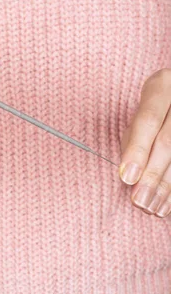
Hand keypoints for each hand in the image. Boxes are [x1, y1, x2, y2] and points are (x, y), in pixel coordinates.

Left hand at [119, 69, 170, 217]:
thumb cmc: (158, 111)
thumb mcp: (143, 114)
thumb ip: (134, 139)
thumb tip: (128, 174)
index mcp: (162, 85)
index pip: (148, 120)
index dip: (137, 150)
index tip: (126, 177)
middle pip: (169, 141)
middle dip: (153, 175)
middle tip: (139, 201)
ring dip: (169, 187)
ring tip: (153, 208)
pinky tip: (168, 204)